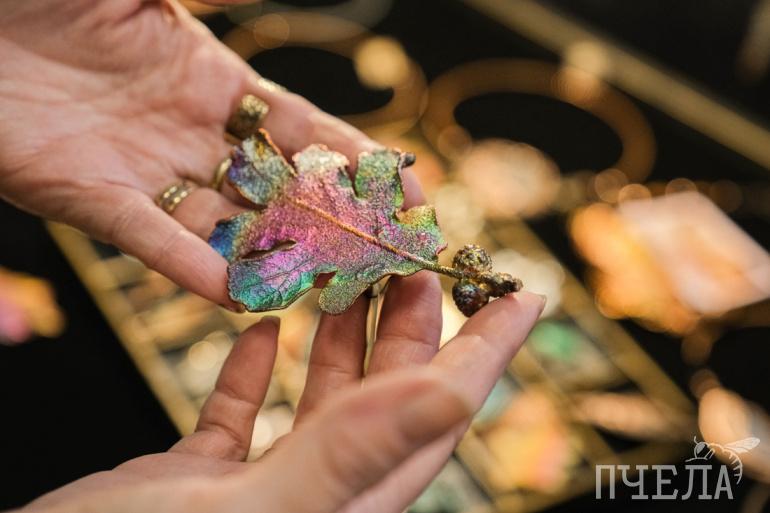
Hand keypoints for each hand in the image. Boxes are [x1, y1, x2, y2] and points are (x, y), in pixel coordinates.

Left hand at [0, 0, 418, 306]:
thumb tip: (280, 1)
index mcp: (211, 79)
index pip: (304, 130)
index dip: (357, 161)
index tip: (407, 190)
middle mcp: (189, 133)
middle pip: (277, 189)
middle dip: (332, 222)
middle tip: (384, 254)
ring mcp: (145, 171)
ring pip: (227, 225)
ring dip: (276, 256)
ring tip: (327, 286)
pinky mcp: (90, 199)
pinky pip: (153, 242)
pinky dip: (195, 269)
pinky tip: (237, 296)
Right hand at [21, 278, 544, 512]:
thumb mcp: (252, 511)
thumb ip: (351, 458)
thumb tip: (453, 396)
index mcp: (348, 501)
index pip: (441, 413)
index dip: (489, 350)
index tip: (524, 294)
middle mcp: (316, 493)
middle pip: (386, 392)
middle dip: (410, 318)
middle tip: (418, 253)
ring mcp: (257, 486)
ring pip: (320, 397)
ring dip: (338, 331)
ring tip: (349, 271)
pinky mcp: (200, 480)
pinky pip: (244, 413)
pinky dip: (254, 368)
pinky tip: (257, 328)